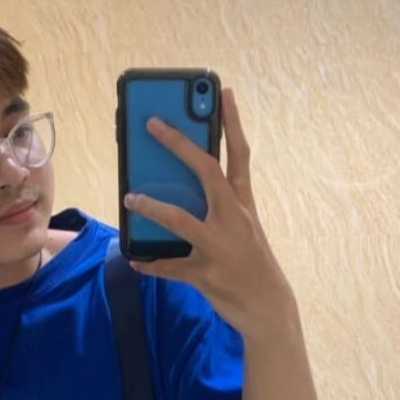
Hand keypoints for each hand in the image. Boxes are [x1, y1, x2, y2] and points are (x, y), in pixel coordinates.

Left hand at [123, 88, 297, 340]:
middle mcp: (234, 219)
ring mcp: (220, 247)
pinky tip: (136, 259)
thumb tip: (181, 187)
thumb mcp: (244, 227)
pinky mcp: (206, 274)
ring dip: (152, 207)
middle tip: (153, 124)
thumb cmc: (252, 261)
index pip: (239, 155)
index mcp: (244, 204)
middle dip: (179, 145)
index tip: (223, 92)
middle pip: (207, 171)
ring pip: (180, 220)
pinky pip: (170, 267)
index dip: (232, 122)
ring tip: (130, 198)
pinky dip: (151, 263)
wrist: (268, 307)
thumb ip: (219, 205)